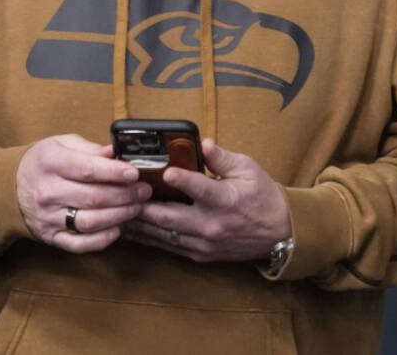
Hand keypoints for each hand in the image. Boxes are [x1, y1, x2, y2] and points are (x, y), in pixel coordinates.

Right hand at [16, 133, 150, 252]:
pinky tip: (118, 229)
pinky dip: (102, 239)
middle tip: (144, 191)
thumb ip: (91, 149)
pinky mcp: (51, 237)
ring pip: (90, 222)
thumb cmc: (45, 162)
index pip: (88, 169)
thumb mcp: (63, 144)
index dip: (115, 173)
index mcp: (50, 162)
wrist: (10, 188)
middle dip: (126, 195)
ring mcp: (48, 217)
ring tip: (137, 207)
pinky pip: (79, 244)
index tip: (135, 173)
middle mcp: (47, 191)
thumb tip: (117, 153)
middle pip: (94, 197)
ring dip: (120, 216)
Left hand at [125, 138, 291, 262]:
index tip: (165, 171)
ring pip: (163, 235)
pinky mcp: (199, 255)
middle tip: (122, 193)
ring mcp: (204, 244)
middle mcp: (212, 225)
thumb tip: (203, 143)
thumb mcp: (248, 169)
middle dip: (143, 206)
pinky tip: (133, 229)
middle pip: (169, 217)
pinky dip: (149, 237)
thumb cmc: (262, 196)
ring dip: (139, 224)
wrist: (279, 233)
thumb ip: (222, 157)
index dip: (182, 180)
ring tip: (117, 211)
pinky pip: (169, 246)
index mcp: (226, 200)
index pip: (201, 189)